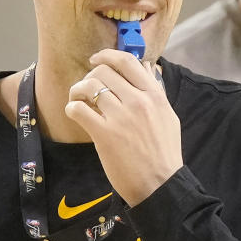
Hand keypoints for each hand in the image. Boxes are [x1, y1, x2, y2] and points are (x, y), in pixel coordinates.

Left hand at [64, 49, 181, 206]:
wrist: (160, 185)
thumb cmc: (164, 154)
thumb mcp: (168, 117)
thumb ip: (156, 92)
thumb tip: (147, 68)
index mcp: (154, 95)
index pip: (127, 62)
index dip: (107, 56)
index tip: (96, 61)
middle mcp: (138, 101)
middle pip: (103, 72)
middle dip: (90, 77)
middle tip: (87, 89)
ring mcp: (120, 117)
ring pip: (88, 86)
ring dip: (77, 91)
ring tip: (77, 100)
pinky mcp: (104, 134)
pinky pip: (79, 109)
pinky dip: (72, 108)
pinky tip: (75, 114)